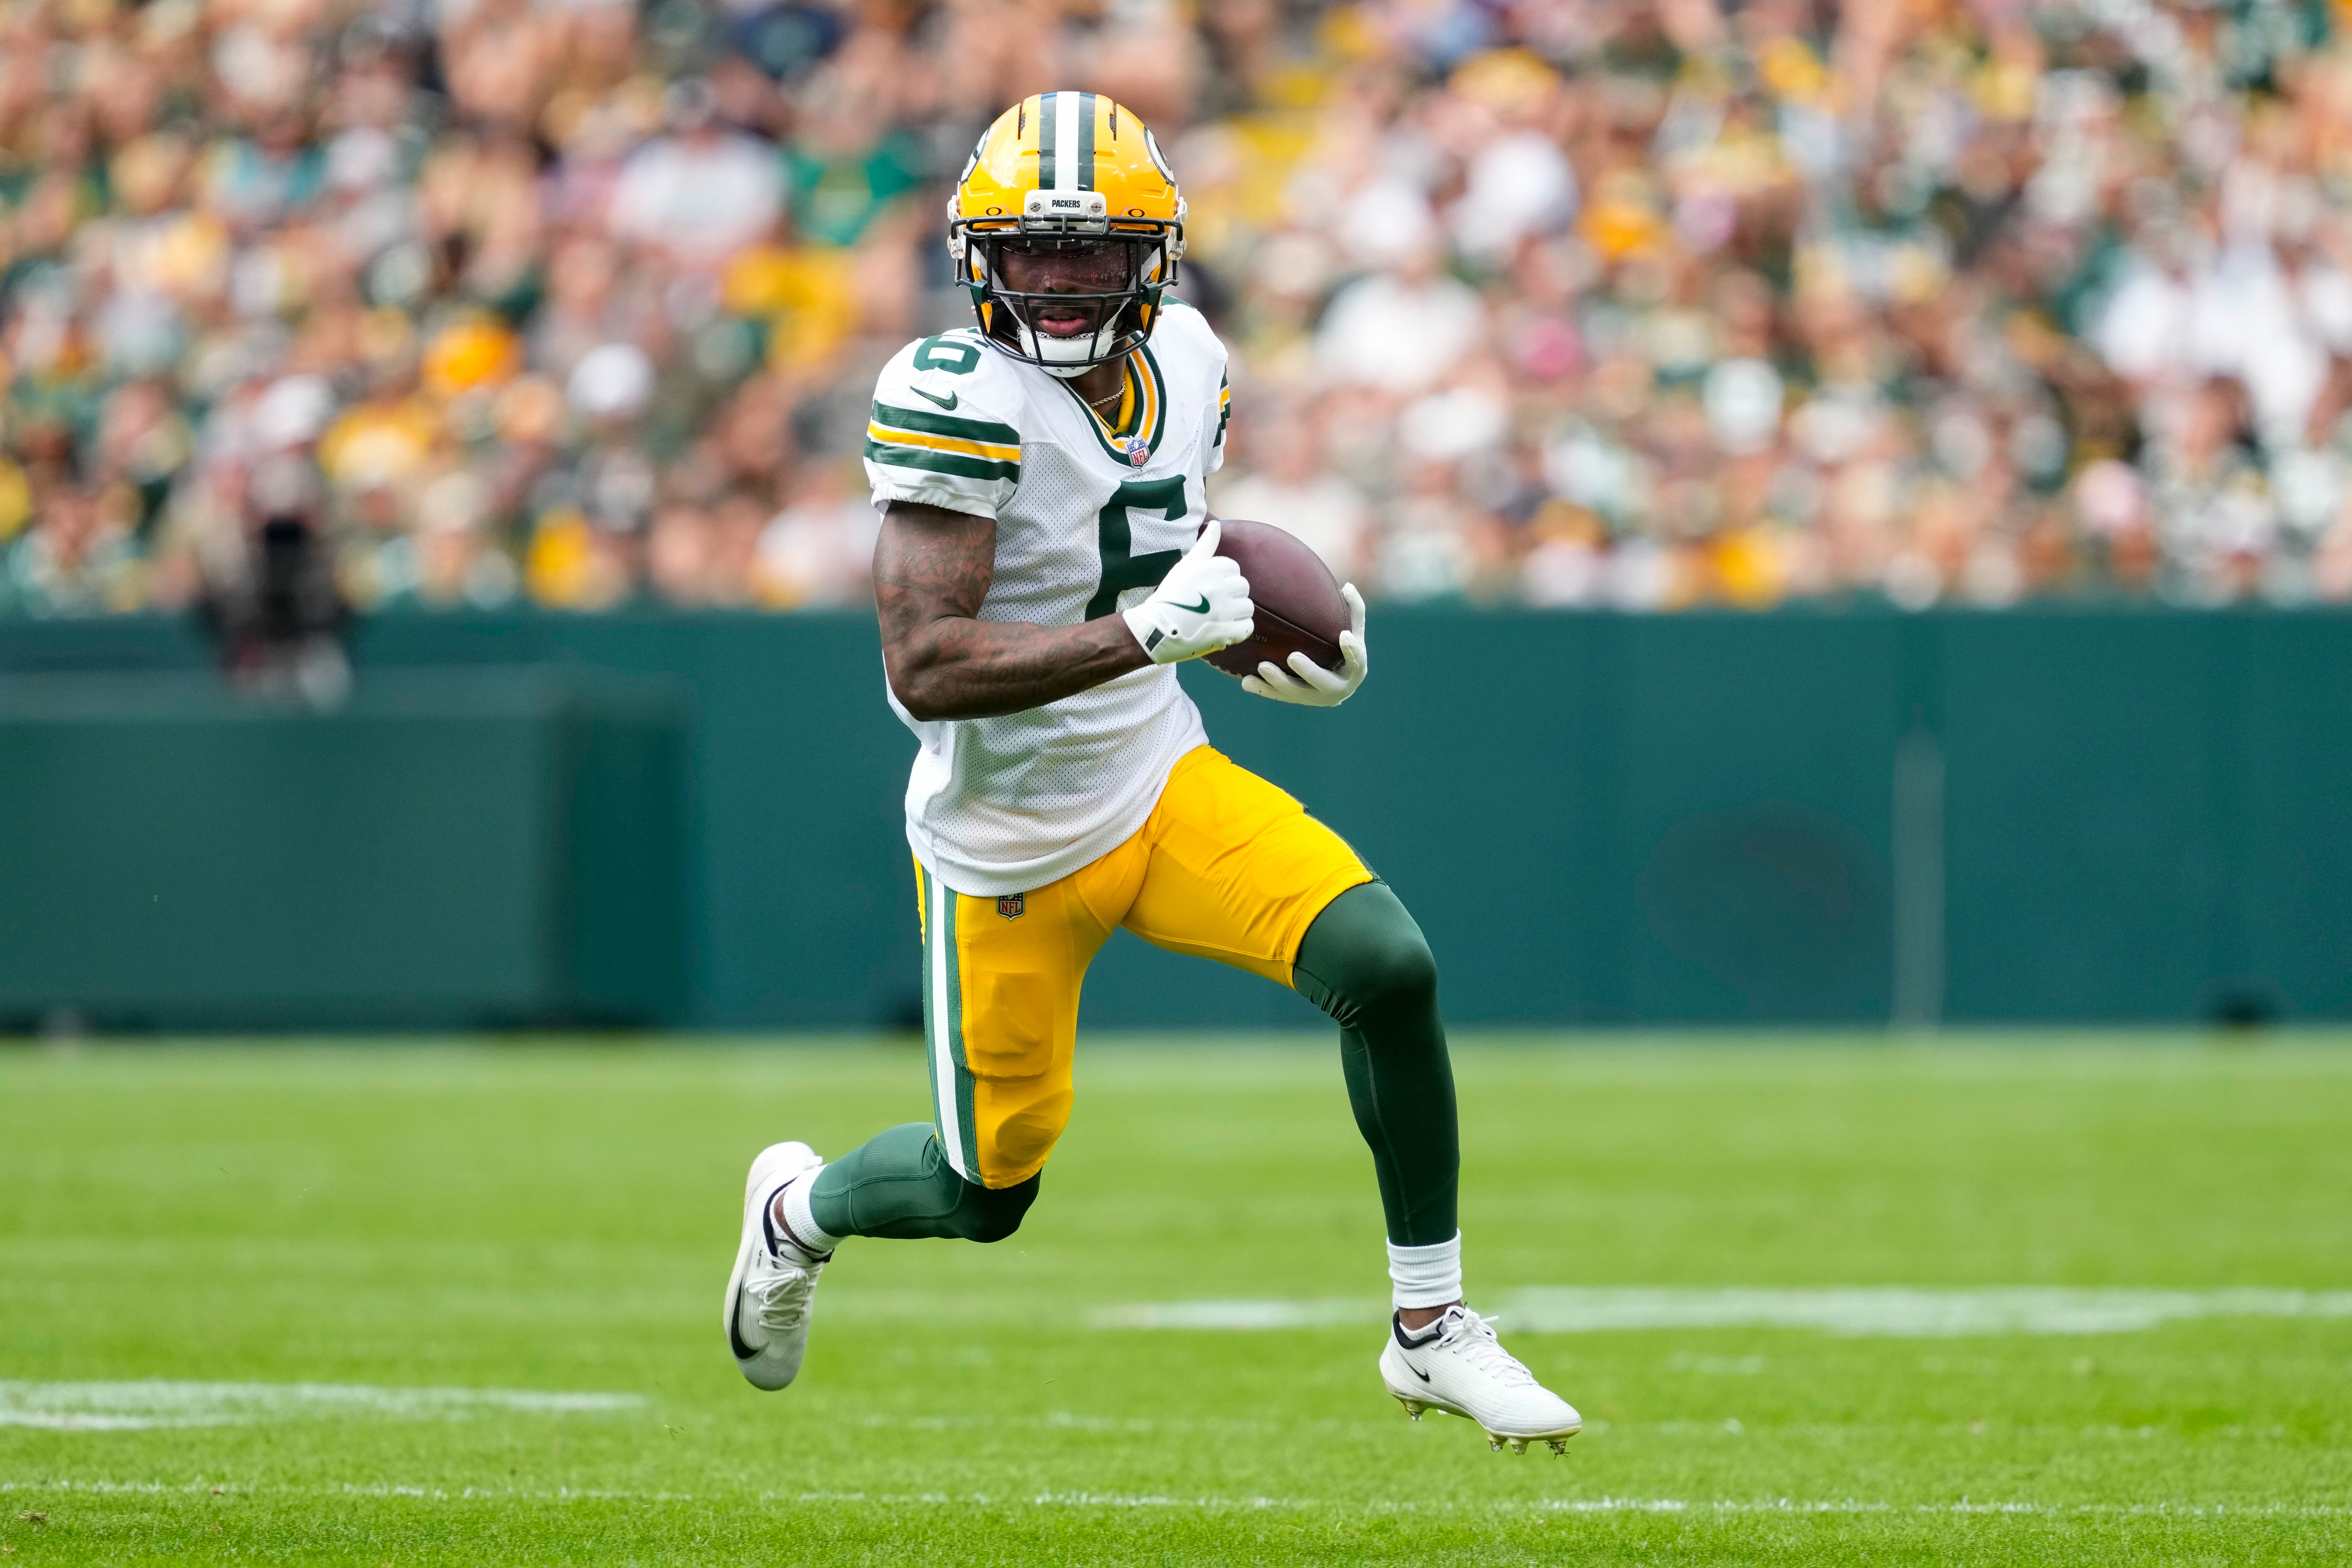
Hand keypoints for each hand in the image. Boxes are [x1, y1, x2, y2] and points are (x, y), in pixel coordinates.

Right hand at [1123, 518, 1254, 664]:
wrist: (1156, 629)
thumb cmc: (1170, 596)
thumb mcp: (1185, 565)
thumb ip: (1205, 544)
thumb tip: (1216, 523)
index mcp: (1209, 569)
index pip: (1233, 567)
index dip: (1223, 577)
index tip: (1209, 587)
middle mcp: (1219, 588)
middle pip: (1243, 586)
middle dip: (1231, 594)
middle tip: (1215, 603)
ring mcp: (1224, 612)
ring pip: (1247, 607)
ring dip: (1237, 613)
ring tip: (1220, 617)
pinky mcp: (1226, 633)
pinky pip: (1247, 627)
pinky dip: (1239, 630)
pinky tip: (1226, 630)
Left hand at [1243, 583, 1367, 705]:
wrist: (1340, 682)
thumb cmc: (1346, 648)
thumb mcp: (1354, 630)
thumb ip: (1354, 610)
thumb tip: (1348, 586)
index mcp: (1355, 669)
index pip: (1356, 660)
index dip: (1351, 650)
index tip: (1344, 636)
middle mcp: (1337, 688)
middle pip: (1323, 683)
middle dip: (1308, 671)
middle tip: (1293, 657)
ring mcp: (1316, 697)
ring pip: (1297, 693)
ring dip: (1279, 682)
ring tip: (1262, 667)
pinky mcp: (1298, 700)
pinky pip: (1280, 696)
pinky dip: (1263, 689)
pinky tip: (1246, 682)